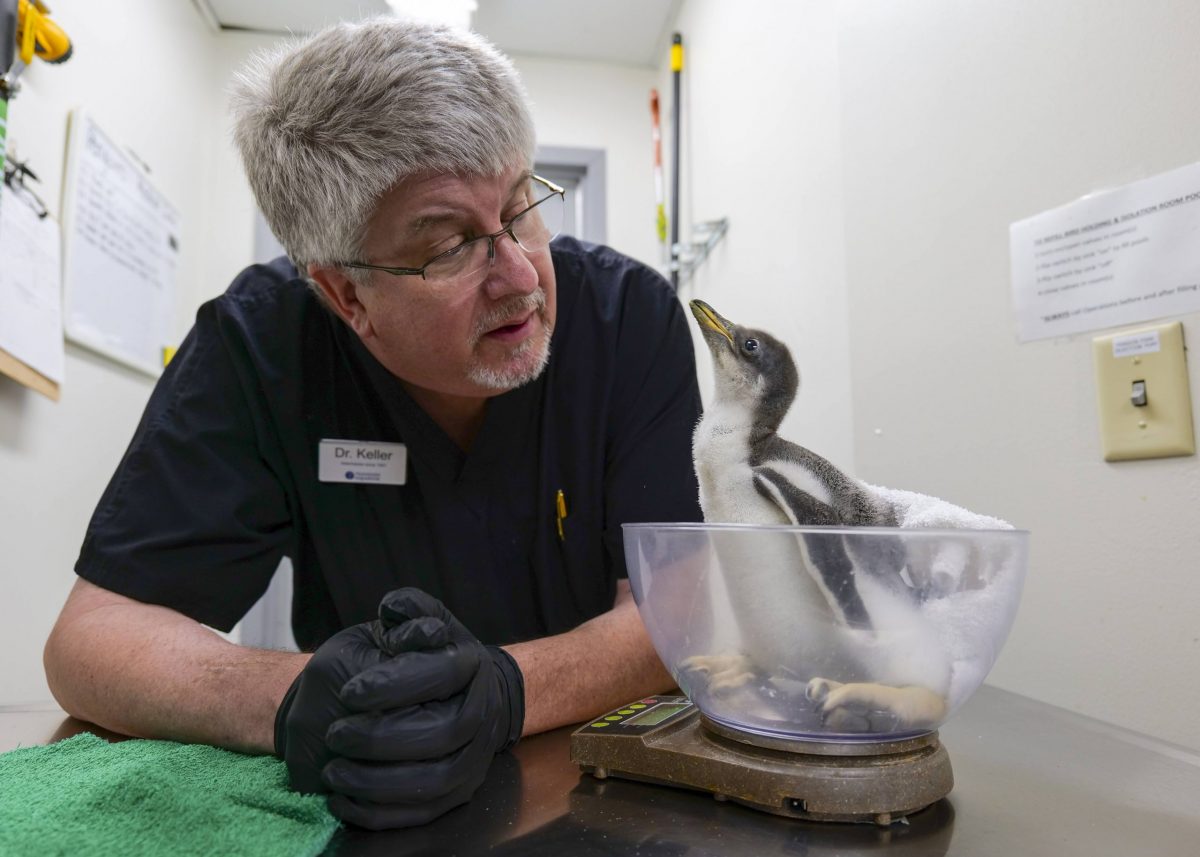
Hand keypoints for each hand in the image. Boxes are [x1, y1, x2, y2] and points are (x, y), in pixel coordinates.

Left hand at [274, 588, 523, 828]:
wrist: (452, 694)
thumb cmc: (424, 655)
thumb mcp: (418, 620)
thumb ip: (408, 609)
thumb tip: (395, 609)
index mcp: (471, 665)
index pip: (443, 674)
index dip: (395, 684)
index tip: (349, 692)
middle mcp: (481, 712)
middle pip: (442, 734)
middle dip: (381, 738)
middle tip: (335, 734)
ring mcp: (474, 757)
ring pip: (435, 781)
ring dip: (378, 781)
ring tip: (333, 771)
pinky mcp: (458, 792)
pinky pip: (423, 813)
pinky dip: (380, 811)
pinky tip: (344, 799)